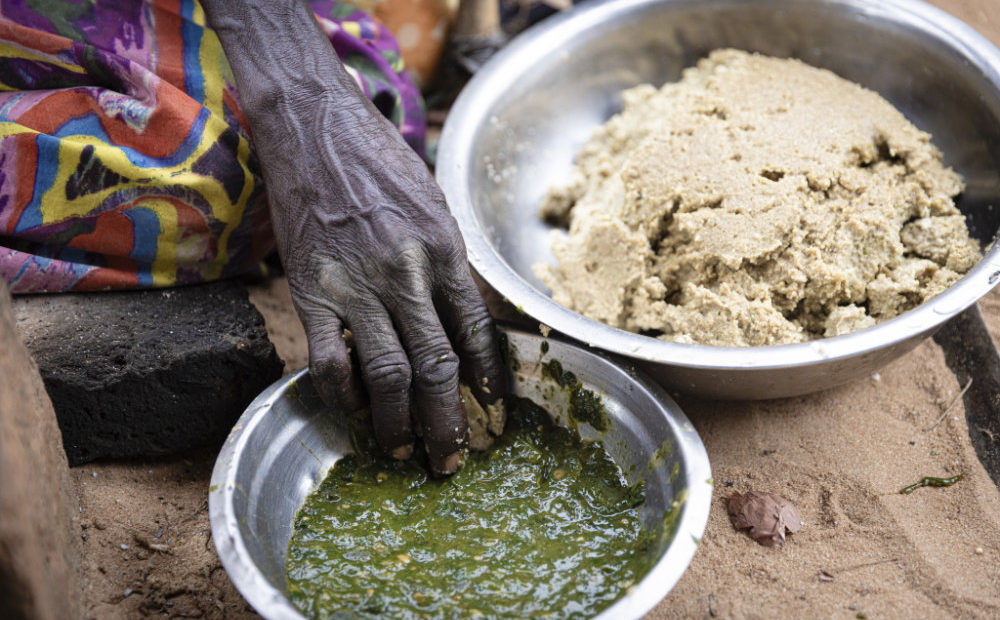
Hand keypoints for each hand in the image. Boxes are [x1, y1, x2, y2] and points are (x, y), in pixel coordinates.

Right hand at [265, 97, 506, 473]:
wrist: (316, 127)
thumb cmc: (379, 163)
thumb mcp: (434, 205)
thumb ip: (449, 262)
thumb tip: (464, 318)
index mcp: (445, 251)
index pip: (476, 333)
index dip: (486, 379)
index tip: (490, 407)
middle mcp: (408, 273)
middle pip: (437, 366)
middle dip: (448, 422)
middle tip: (452, 459)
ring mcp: (358, 285)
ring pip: (389, 373)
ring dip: (398, 422)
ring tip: (403, 449)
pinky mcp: (312, 290)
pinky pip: (330, 360)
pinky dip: (342, 393)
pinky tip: (352, 406)